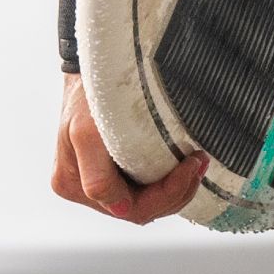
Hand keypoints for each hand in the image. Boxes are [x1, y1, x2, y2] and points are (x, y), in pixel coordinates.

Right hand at [47, 74, 208, 223]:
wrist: (96, 63)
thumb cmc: (90, 92)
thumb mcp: (88, 133)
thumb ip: (98, 179)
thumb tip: (120, 210)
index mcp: (73, 184)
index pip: (131, 208)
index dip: (167, 194)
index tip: (191, 166)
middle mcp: (83, 188)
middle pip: (140, 209)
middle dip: (176, 191)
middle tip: (200, 164)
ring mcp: (98, 181)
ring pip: (146, 202)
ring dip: (176, 188)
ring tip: (196, 163)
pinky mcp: (113, 170)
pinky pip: (145, 188)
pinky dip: (167, 181)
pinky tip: (183, 165)